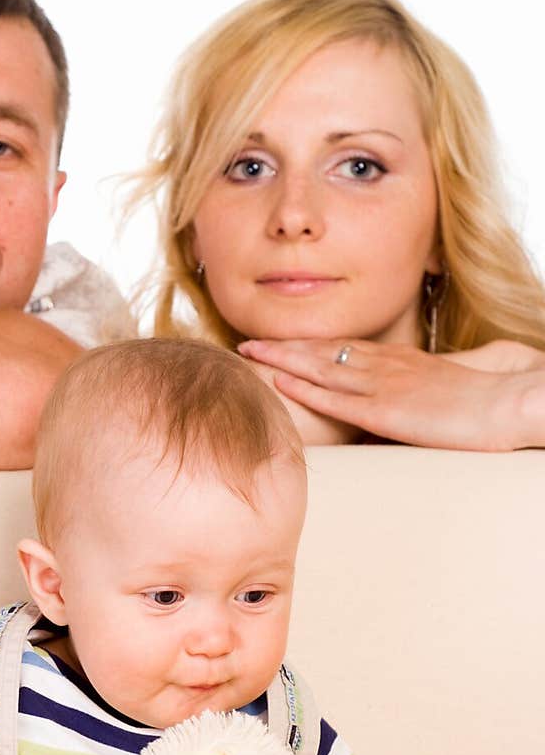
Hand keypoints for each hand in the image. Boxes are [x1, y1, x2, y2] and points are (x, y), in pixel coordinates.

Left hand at [239, 338, 542, 449]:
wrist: (506, 403)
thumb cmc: (482, 401)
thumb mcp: (440, 390)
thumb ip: (413, 394)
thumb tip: (392, 410)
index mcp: (398, 361)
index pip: (343, 349)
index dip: (308, 346)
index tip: (280, 343)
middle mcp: (385, 366)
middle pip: (323, 351)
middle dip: (283, 347)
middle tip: (248, 344)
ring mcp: (383, 386)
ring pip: (321, 368)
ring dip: (283, 361)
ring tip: (250, 355)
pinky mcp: (386, 410)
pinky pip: (337, 398)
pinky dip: (306, 389)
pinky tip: (281, 383)